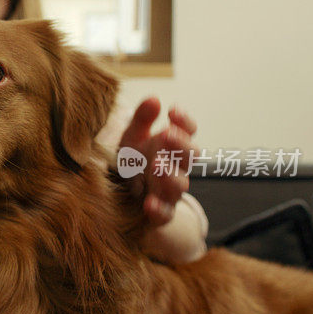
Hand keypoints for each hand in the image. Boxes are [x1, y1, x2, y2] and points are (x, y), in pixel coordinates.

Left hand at [119, 97, 197, 226]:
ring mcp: (168, 192)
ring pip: (179, 185)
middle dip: (181, 145)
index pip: (188, 132)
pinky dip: (159, 209)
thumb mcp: (132, 138)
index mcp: (171, 147)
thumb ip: (141, 120)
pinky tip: (149, 203)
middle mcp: (175, 168)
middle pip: (190, 157)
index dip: (184, 122)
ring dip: (170, 174)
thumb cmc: (132, 162)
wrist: (122, 198)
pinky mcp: (159, 214)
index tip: (173, 110)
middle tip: (167, 134)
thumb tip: (153, 99)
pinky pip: (164, 214)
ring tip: (157, 163)